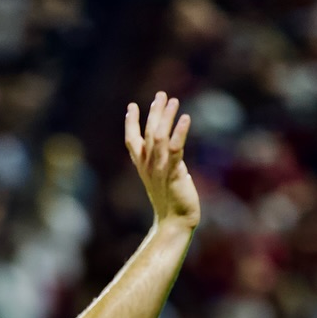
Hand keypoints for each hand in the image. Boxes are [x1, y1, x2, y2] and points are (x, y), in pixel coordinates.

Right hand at [125, 92, 199, 230]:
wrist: (174, 222)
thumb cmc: (170, 202)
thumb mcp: (163, 179)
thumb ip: (165, 163)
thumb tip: (173, 150)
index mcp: (142, 167)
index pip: (132, 141)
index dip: (131, 123)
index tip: (132, 106)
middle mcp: (148, 165)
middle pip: (148, 133)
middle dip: (154, 112)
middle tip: (161, 95)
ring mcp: (159, 169)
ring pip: (160, 137)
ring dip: (166, 117)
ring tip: (173, 101)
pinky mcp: (173, 173)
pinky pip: (175, 149)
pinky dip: (180, 132)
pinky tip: (185, 118)